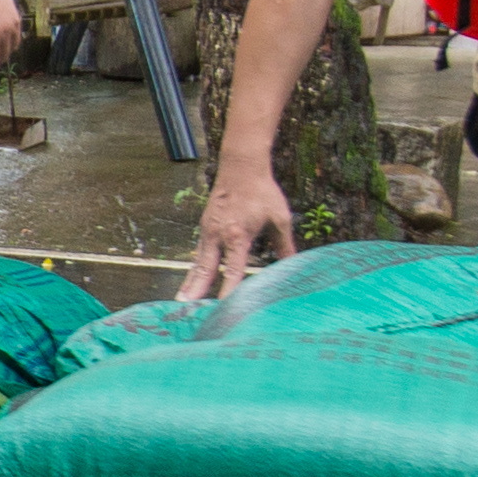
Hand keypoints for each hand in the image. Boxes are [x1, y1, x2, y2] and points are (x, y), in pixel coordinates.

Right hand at [178, 168, 294, 300]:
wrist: (241, 166)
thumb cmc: (262, 191)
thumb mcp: (280, 218)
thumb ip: (285, 246)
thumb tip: (295, 266)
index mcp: (237, 235)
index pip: (231, 270)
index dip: (227, 291)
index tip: (222, 309)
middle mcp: (218, 236)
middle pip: (205, 270)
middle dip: (195, 291)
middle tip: (185, 310)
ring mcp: (208, 231)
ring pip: (198, 263)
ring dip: (190, 283)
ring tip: (181, 302)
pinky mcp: (204, 227)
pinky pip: (199, 253)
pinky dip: (194, 269)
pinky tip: (191, 281)